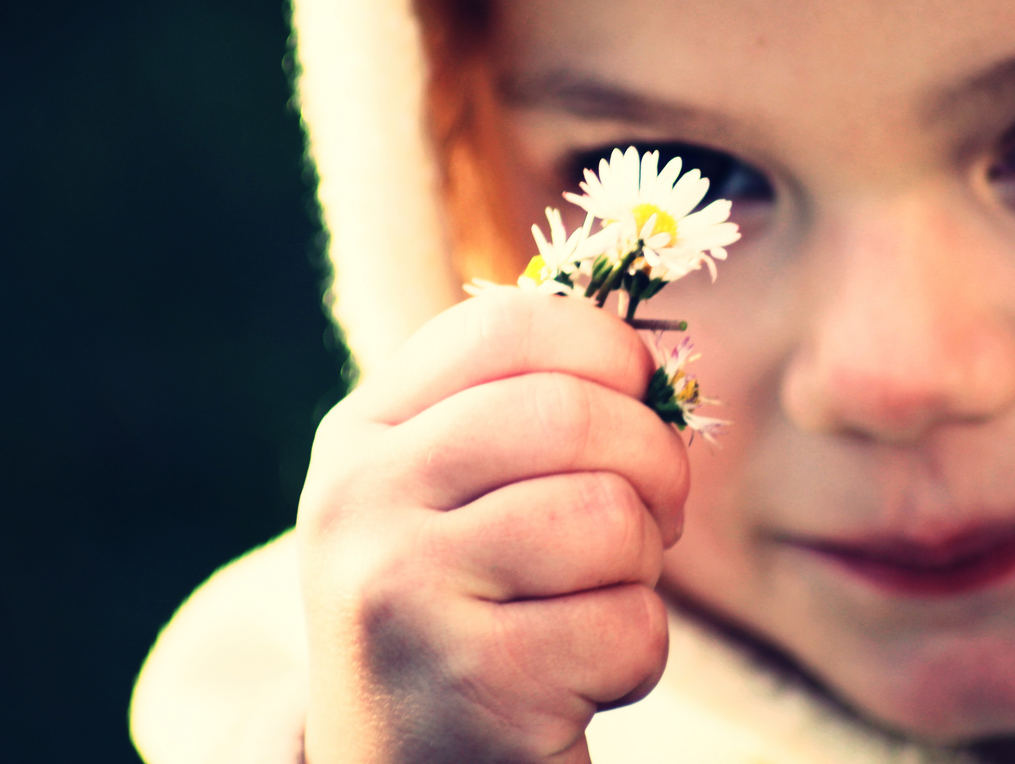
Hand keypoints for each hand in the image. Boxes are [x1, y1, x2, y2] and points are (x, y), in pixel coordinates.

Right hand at [296, 289, 689, 763]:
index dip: (608, 350)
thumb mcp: (451, 494)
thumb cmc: (463, 609)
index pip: (508, 326)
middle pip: (572, 415)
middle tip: (654, 514)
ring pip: (611, 518)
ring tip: (596, 599)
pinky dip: (636, 658)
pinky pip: (631, 628)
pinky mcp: (472, 687)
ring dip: (643, 567)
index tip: (636, 396)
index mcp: (359, 434)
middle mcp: (359, 501)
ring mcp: (404, 593)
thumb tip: (651, 363)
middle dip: (655, 463)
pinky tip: (576, 677)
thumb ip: (522, 409)